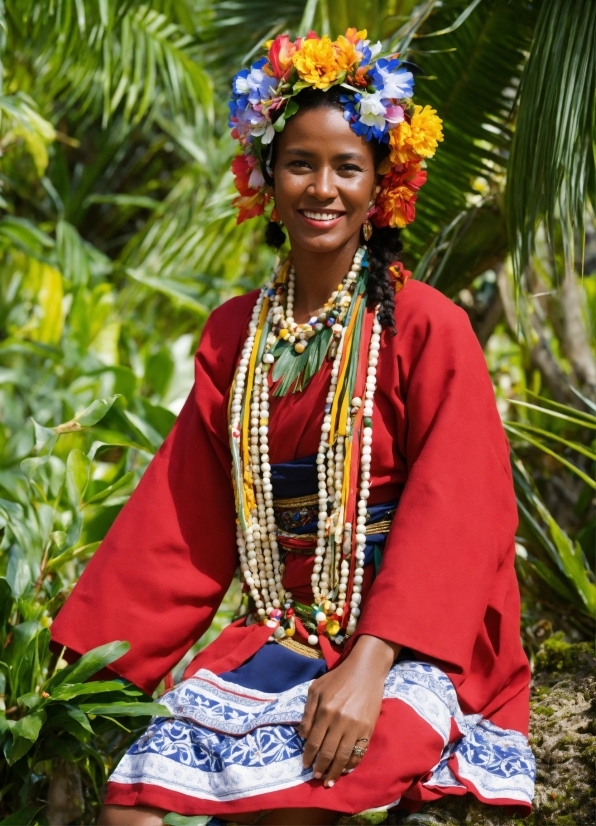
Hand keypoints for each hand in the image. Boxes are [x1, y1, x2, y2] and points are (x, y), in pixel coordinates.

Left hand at [298, 634, 399, 786]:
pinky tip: (345, 769)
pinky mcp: (368, 729)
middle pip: (328, 752)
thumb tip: (303, 736)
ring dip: (335, 772)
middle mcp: (340, 721)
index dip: (308, 756)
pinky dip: (351, 763)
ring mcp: (356, 726)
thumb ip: (308, 713)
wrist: (365, 671)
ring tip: (329, 780)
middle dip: (321, 768)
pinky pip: (359, 752)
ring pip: (343, 756)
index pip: (314, 741)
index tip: (305, 765)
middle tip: (316, 776)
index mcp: (325, 710)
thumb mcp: (315, 689)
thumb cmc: (338, 679)